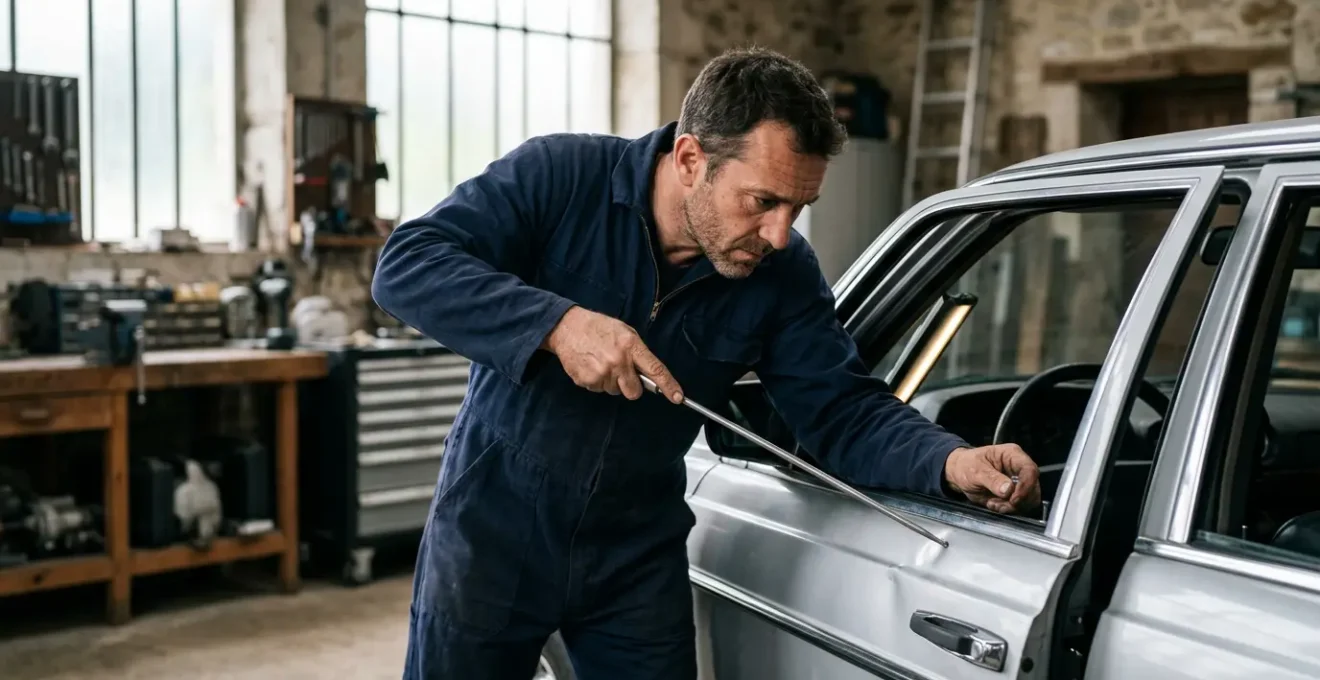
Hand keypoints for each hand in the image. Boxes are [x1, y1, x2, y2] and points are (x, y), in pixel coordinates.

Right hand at [542, 305, 683, 402]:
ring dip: (611, 381)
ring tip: (601, 362)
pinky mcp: (587, 381)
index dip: (668, 386)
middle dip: (630, 386)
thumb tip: (649, 373)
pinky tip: (591, 366)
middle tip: (621, 372)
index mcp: (631, 346)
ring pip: (615, 391)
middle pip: (634, 392)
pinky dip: (597, 381)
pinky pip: (599, 390)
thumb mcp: (624, 332)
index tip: (678, 398)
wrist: (567, 327)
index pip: (655, 370)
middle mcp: (618, 361)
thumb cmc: (598, 328)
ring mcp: (602, 373)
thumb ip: (638, 352)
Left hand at [943, 444, 1040, 513]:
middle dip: (1017, 501)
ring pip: (1029, 500)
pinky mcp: (1016, 493)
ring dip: (1012, 507)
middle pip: (1033, 488)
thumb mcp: (975, 470)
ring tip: (993, 503)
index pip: (1030, 470)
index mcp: (1012, 455)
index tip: (1014, 499)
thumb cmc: (967, 465)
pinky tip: (994, 504)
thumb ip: (992, 479)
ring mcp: (1019, 481)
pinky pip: (1020, 506)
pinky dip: (1008, 509)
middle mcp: (1019, 468)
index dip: (1026, 486)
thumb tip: (1008, 489)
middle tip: (998, 504)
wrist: (959, 473)